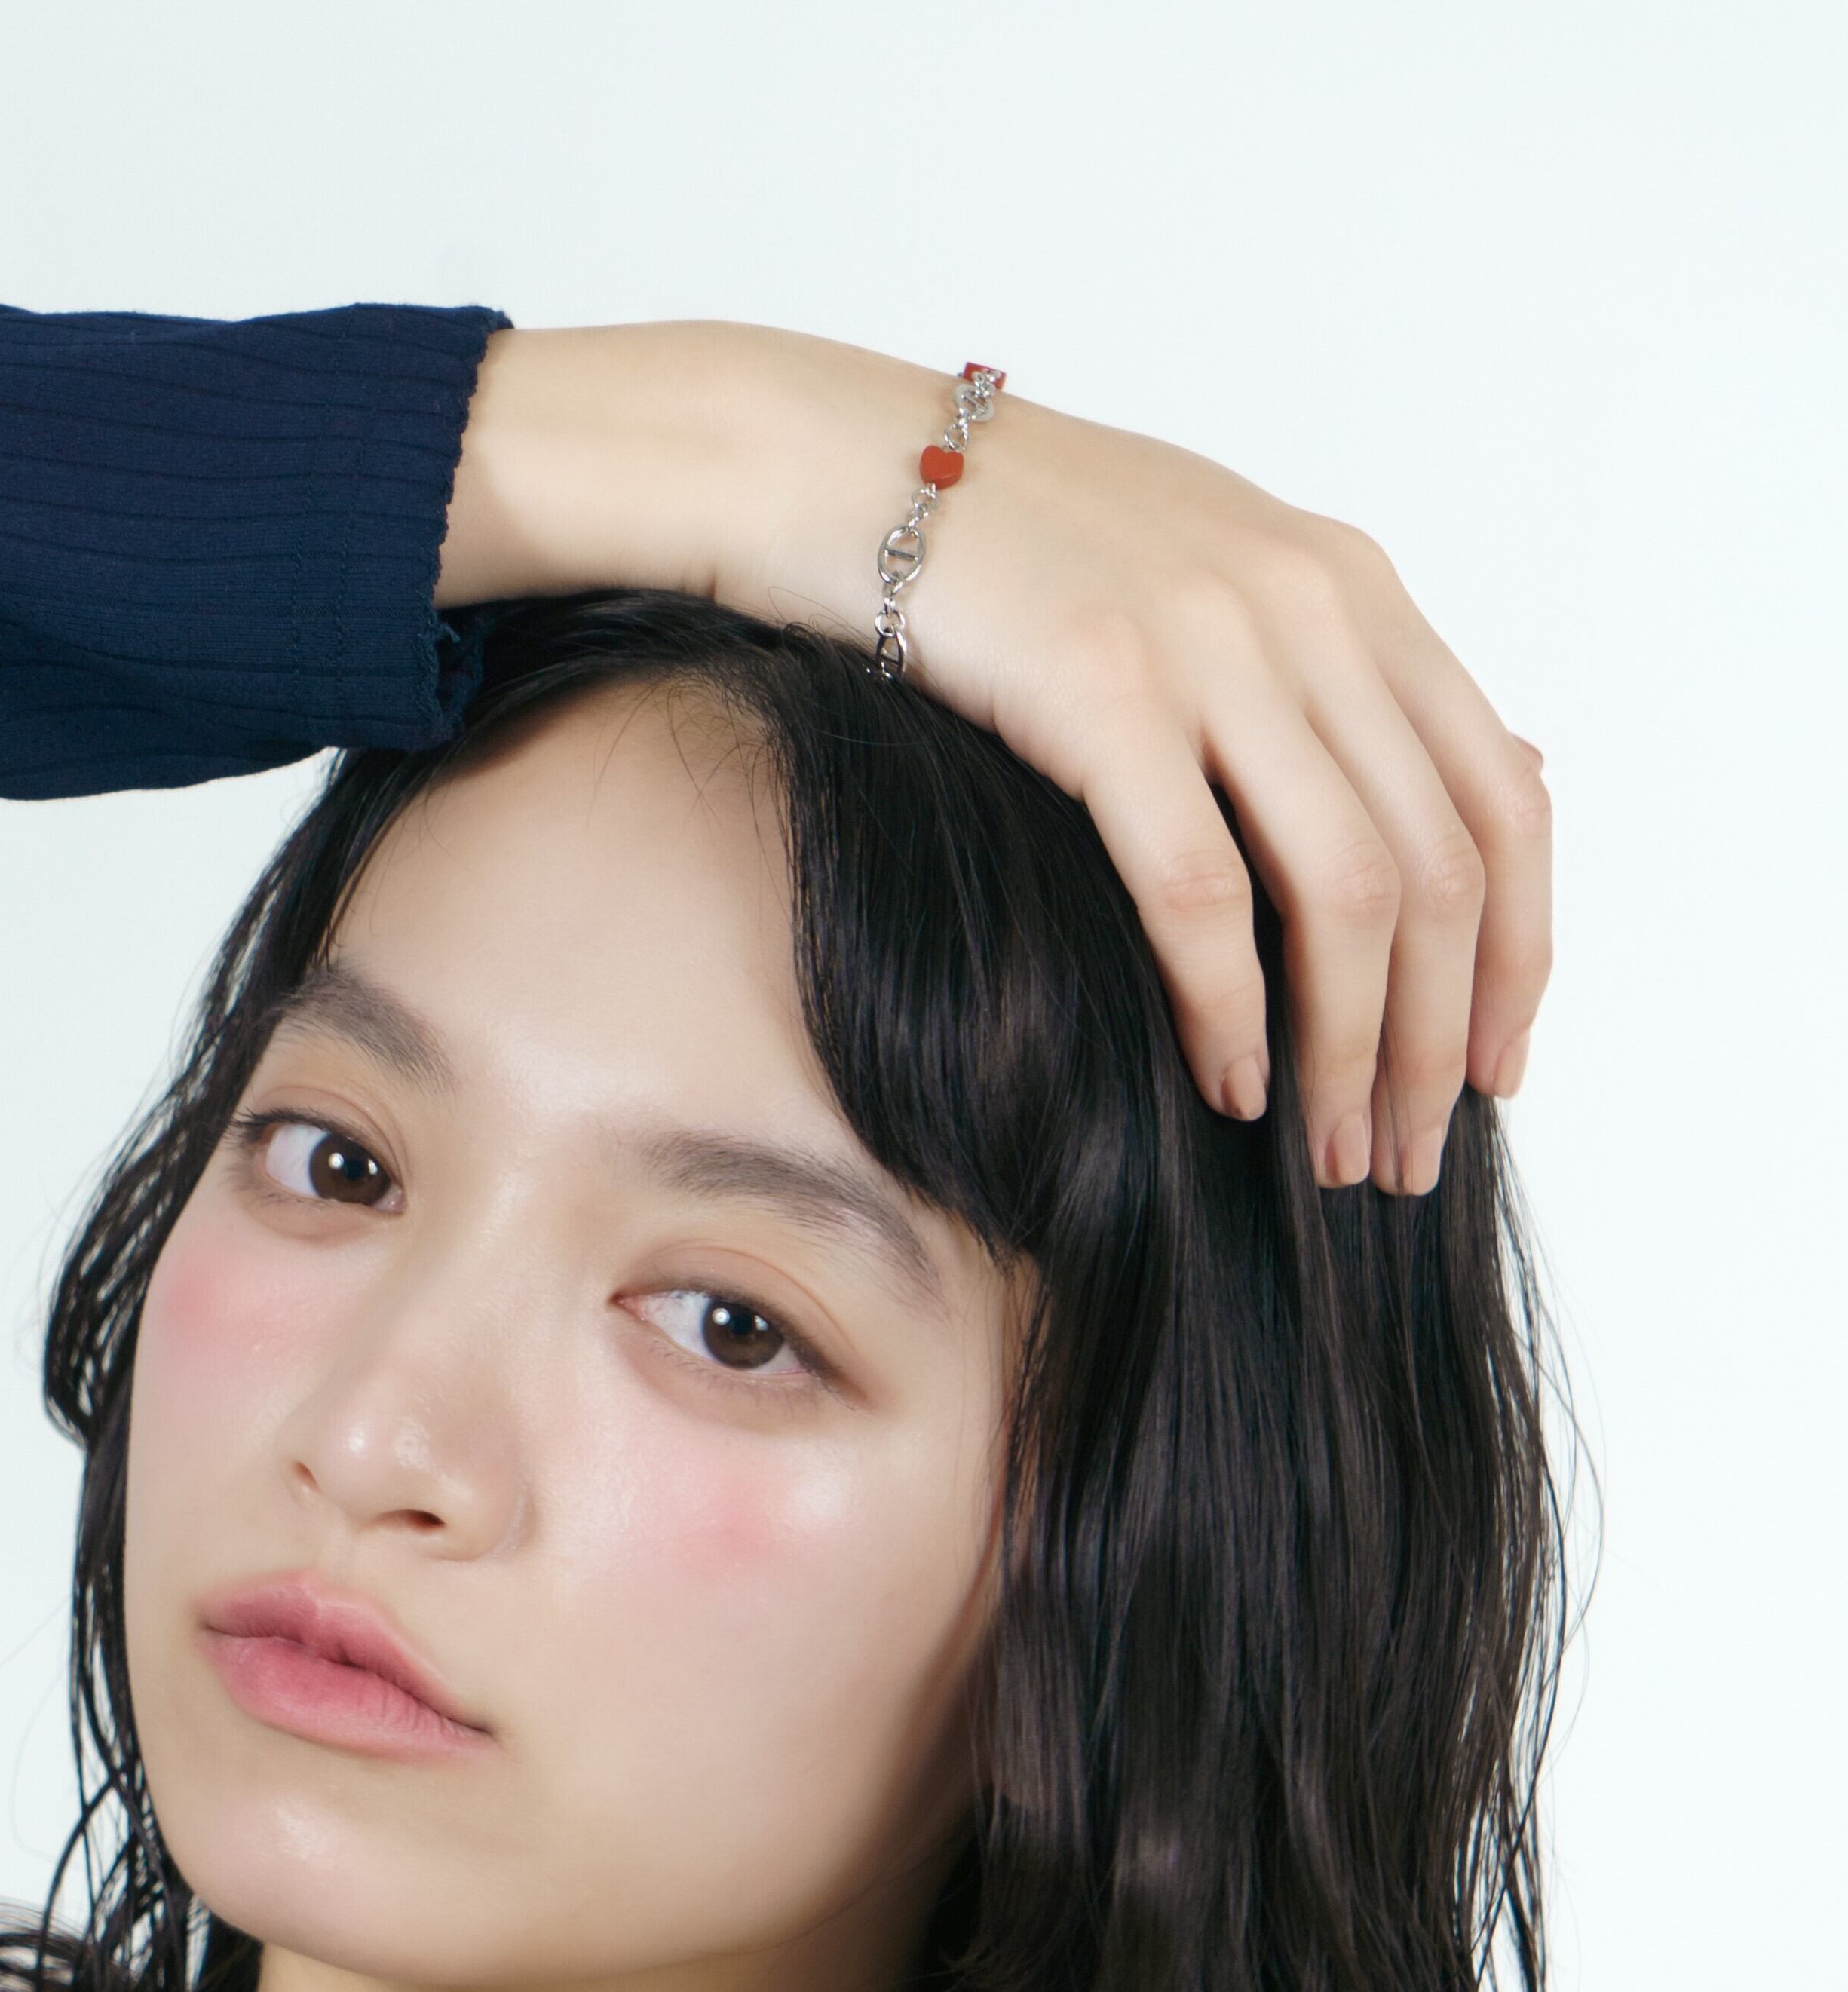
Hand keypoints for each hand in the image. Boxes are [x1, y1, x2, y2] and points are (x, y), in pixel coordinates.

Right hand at [438, 323, 1549, 1195]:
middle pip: (1444, 869)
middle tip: (1402, 1157)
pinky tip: (1229, 1086)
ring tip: (1326, 1151)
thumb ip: (1337, 680)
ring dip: (1350, 1050)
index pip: (1503, 799)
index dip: (1519, 956)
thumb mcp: (1212, 580)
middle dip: (1438, 1041)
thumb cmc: (1008, 550)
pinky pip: (1204, 892)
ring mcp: (1210, 646)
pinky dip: (1231, 1010)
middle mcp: (1309, 608)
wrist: (840, 464)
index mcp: (1350, 587)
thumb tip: (1491, 775)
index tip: (1495, 1074)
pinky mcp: (1103, 692)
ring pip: (1350, 894)